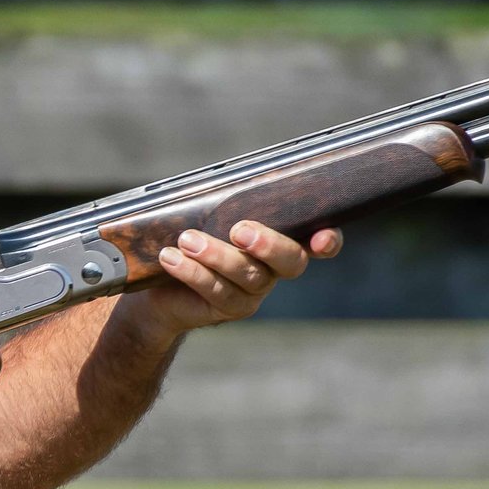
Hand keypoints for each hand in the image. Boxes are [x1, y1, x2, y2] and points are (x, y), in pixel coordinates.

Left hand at [124, 219, 342, 342]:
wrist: (160, 286)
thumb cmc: (190, 239)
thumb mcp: (207, 215)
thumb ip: (222, 201)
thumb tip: (219, 180)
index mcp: (279, 239)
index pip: (319, 242)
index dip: (328, 241)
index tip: (322, 238)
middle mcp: (275, 268)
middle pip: (291, 261)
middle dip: (269, 245)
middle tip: (239, 230)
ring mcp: (255, 292)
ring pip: (249, 275)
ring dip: (217, 255)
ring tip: (187, 240)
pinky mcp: (231, 309)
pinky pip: (218, 292)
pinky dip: (193, 272)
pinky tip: (172, 258)